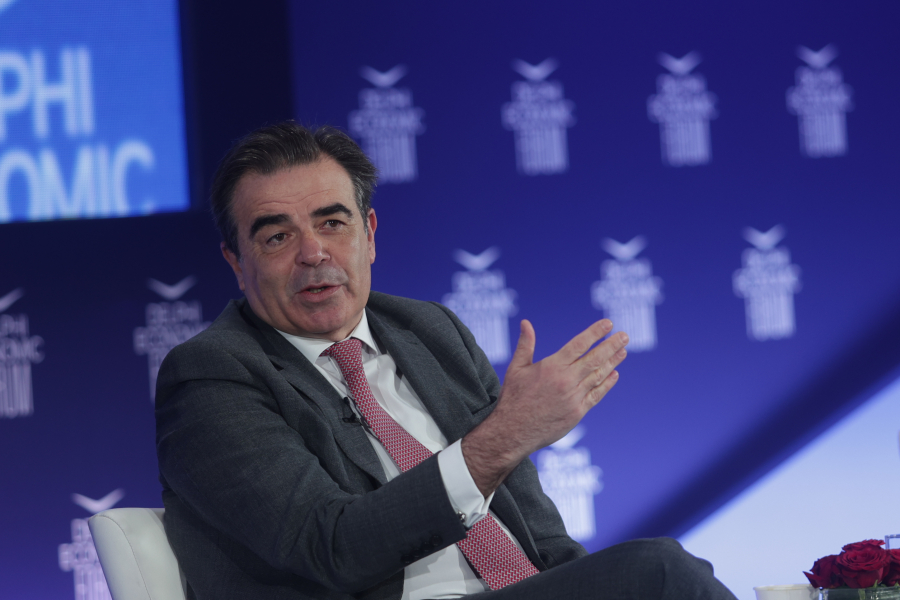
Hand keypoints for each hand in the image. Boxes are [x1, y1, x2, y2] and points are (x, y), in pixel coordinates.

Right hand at [461, 319, 627, 495]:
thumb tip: (526, 322)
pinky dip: (606, 384)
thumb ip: (525, 344)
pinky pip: (596, 395)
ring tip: (623, 351)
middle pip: (595, 359)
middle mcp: (566, 380)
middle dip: (611, 345)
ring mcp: (574, 397)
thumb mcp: (516, 368)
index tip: (608, 324)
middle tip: (624, 335)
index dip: (595, 333)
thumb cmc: (513, 398)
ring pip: (598, 376)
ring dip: (613, 362)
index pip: (579, 345)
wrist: (513, 431)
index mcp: (552, 367)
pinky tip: (614, 374)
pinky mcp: (577, 412)